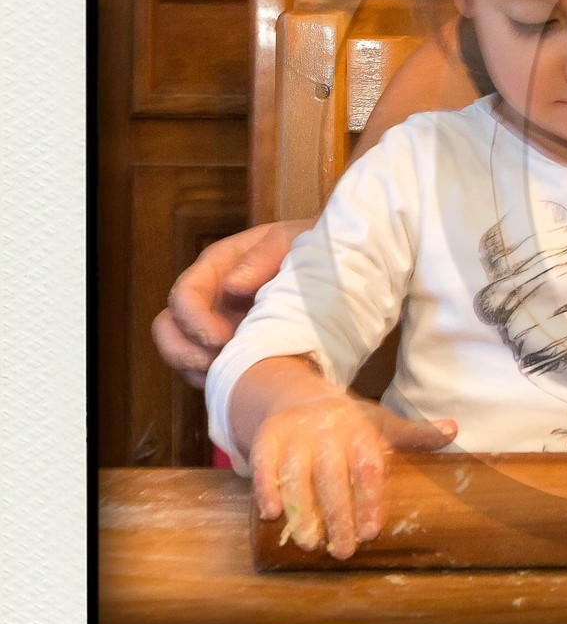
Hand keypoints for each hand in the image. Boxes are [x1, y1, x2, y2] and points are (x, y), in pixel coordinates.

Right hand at [151, 220, 312, 387]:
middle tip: (217, 363)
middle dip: (183, 351)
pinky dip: (219, 381)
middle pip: (167, 329)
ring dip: (198, 371)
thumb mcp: (292, 241)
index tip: (223, 338)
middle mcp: (211, 298)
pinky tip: (245, 382)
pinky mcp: (234, 349)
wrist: (341, 271)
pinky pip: (209, 372)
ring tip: (233, 375)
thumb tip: (233, 285)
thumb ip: (262, 257)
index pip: (183, 295)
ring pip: (183, 355)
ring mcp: (219, 327)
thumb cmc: (313, 249)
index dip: (194, 321)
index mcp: (218, 267)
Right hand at [251, 392, 456, 559]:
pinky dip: (266, 488)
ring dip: (302, 510)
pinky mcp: (267, 438)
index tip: (371, 531)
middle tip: (344, 550)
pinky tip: (272, 514)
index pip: (366, 466)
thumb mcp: (382, 424)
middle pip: (331, 476)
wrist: (298, 396)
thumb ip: (415, 434)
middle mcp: (326, 429)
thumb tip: (454, 429)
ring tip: (310, 543)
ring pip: (296, 474)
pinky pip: (265, 464)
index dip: (369, 499)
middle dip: (337, 515)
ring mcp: (295, 433)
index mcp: (358, 427)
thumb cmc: (348, 422)